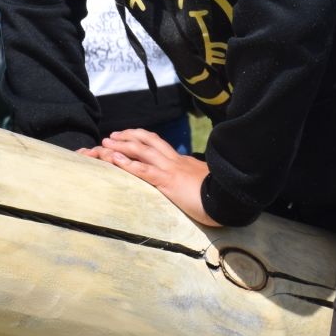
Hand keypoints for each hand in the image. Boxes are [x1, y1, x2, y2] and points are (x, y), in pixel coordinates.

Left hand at [89, 129, 217, 226]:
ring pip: (141, 151)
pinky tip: (113, 159)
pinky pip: (144, 171)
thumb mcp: (205, 184)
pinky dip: (126, 164)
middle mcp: (175, 161)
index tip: (129, 137)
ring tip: (105, 143)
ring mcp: (171, 170)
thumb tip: (194, 183)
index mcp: (183, 162)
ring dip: (121, 146)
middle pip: (148, 141)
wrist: (230, 200)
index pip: (159, 146)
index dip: (142, 139)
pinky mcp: (169, 182)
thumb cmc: (220, 197)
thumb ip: (196, 180)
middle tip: (112, 135)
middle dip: (128, 136)